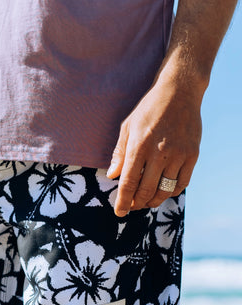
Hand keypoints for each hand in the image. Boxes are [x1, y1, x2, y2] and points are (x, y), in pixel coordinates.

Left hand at [106, 77, 202, 216]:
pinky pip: (182, 183)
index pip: (129, 183)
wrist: (180, 91)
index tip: (119, 213)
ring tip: (146, 202)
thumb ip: (120, 153)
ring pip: (164, 190)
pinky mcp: (192, 155)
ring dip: (153, 201)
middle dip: (136, 204)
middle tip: (132, 207)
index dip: (123, 201)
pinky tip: (164, 191)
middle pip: (146, 191)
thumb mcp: (128, 127)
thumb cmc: (149, 109)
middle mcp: (159, 153)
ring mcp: (178, 155)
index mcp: (139, 146)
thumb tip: (112, 175)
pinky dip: (171, 192)